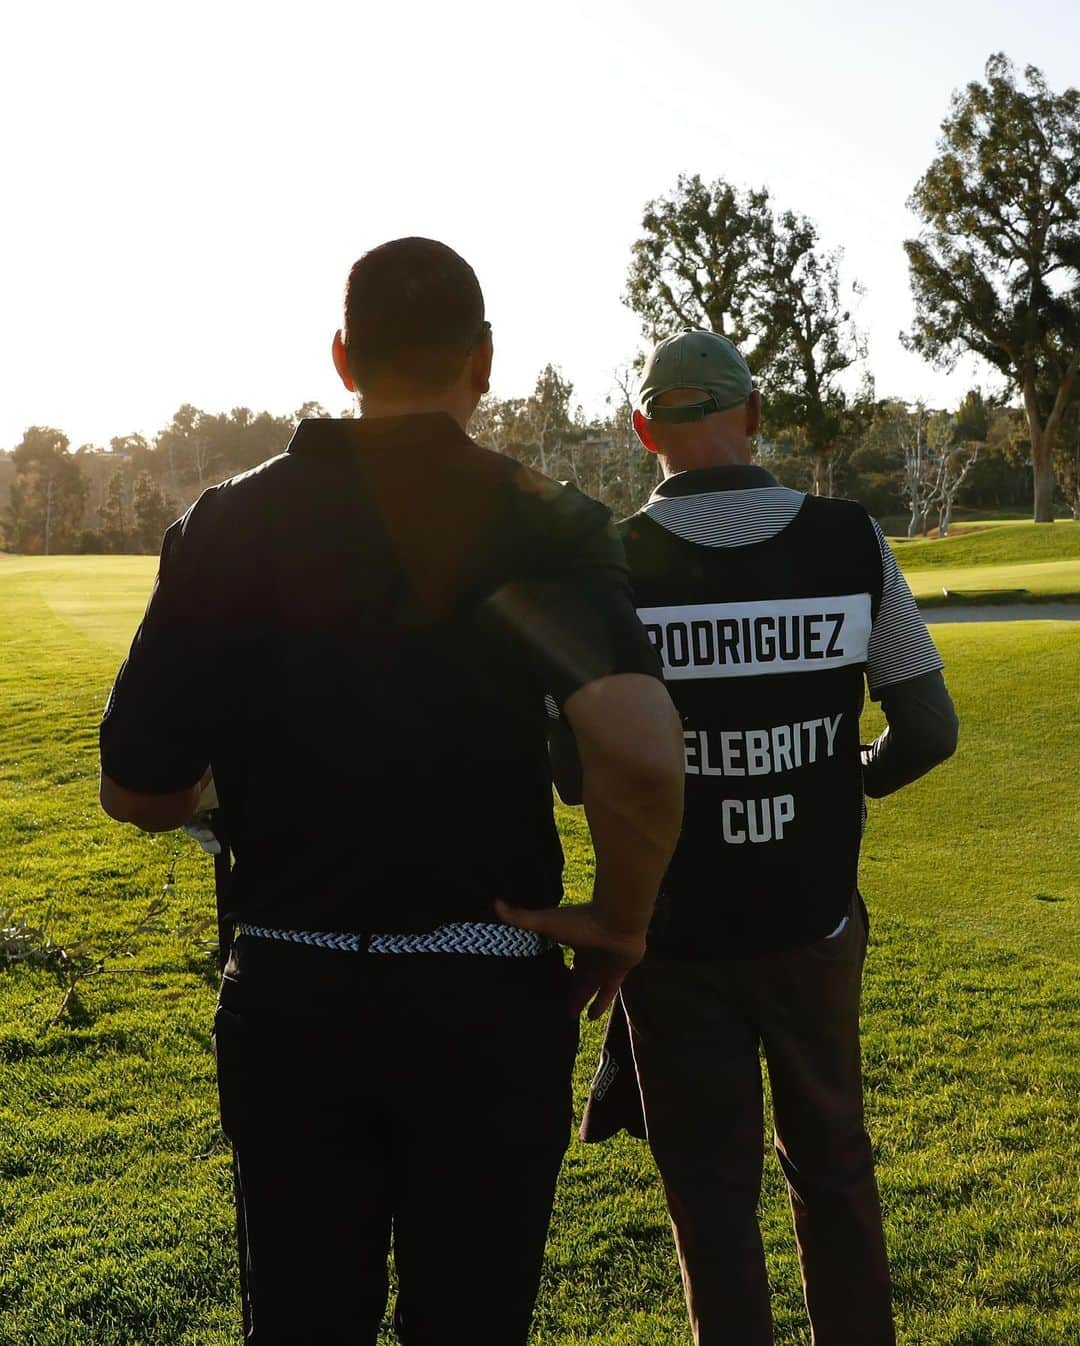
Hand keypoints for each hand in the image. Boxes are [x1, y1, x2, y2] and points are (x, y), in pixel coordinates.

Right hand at [494, 900, 646, 1019]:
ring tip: (570, 1016)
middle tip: (557, 1004)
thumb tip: (495, 904)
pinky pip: (608, 994)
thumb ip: (522, 918)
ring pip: (591, 987)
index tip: (545, 979)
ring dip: (582, 1000)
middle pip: (577, 976)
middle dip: (568, 988)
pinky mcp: (618, 974)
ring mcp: (605, 964)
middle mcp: (590, 953)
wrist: (617, 921)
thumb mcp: (547, 921)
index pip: (564, 958)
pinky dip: (601, 1006)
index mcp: (573, 940)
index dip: (555, 968)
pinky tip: (591, 1019)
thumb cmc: (581, 920)